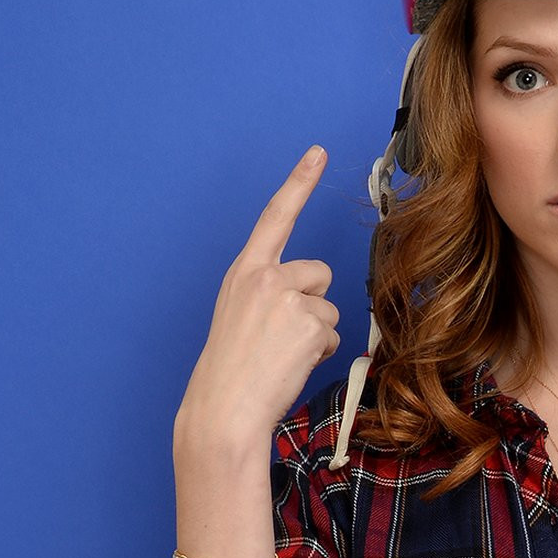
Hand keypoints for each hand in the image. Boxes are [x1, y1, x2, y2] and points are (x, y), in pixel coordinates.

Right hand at [174, 146, 341, 451]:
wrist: (225, 406)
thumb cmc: (232, 369)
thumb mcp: (241, 315)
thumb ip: (271, 294)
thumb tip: (310, 301)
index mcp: (245, 270)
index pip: (276, 217)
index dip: (298, 182)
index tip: (318, 152)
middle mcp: (265, 276)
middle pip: (320, 273)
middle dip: (313, 302)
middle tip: (282, 336)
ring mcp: (288, 297)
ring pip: (329, 308)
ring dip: (316, 333)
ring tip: (282, 354)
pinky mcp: (309, 323)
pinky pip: (332, 335)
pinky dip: (319, 352)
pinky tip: (290, 364)